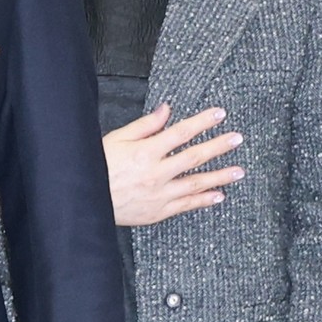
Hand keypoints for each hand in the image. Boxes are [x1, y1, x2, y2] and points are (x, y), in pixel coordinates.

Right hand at [100, 104, 240, 227]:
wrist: (83, 201)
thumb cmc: (96, 168)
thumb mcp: (115, 140)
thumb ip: (144, 126)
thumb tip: (166, 110)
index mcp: (145, 152)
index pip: (181, 132)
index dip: (202, 121)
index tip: (219, 114)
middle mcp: (155, 173)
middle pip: (194, 156)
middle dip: (219, 146)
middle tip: (237, 139)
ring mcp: (159, 194)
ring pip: (196, 183)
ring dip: (220, 176)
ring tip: (239, 171)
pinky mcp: (157, 212)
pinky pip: (186, 205)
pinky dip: (203, 201)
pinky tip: (218, 196)